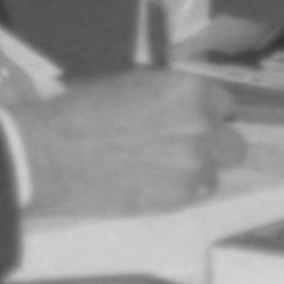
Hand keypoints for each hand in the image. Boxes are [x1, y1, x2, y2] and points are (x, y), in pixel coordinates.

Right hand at [13, 70, 245, 215]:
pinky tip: (156, 183)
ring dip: (199, 169)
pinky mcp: (179, 197)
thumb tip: (180, 107)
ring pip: (218, 170)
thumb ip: (168, 97)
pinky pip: (199, 192)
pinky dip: (184, 189)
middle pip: (232, 141)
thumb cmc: (81, 112)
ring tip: (164, 168)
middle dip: (213, 144)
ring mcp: (194, 165)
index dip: (207, 114)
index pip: (224, 104)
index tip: (191, 121)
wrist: (50, 155)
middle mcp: (202, 126)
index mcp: (189, 90)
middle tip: (183, 147)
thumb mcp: (132, 85)